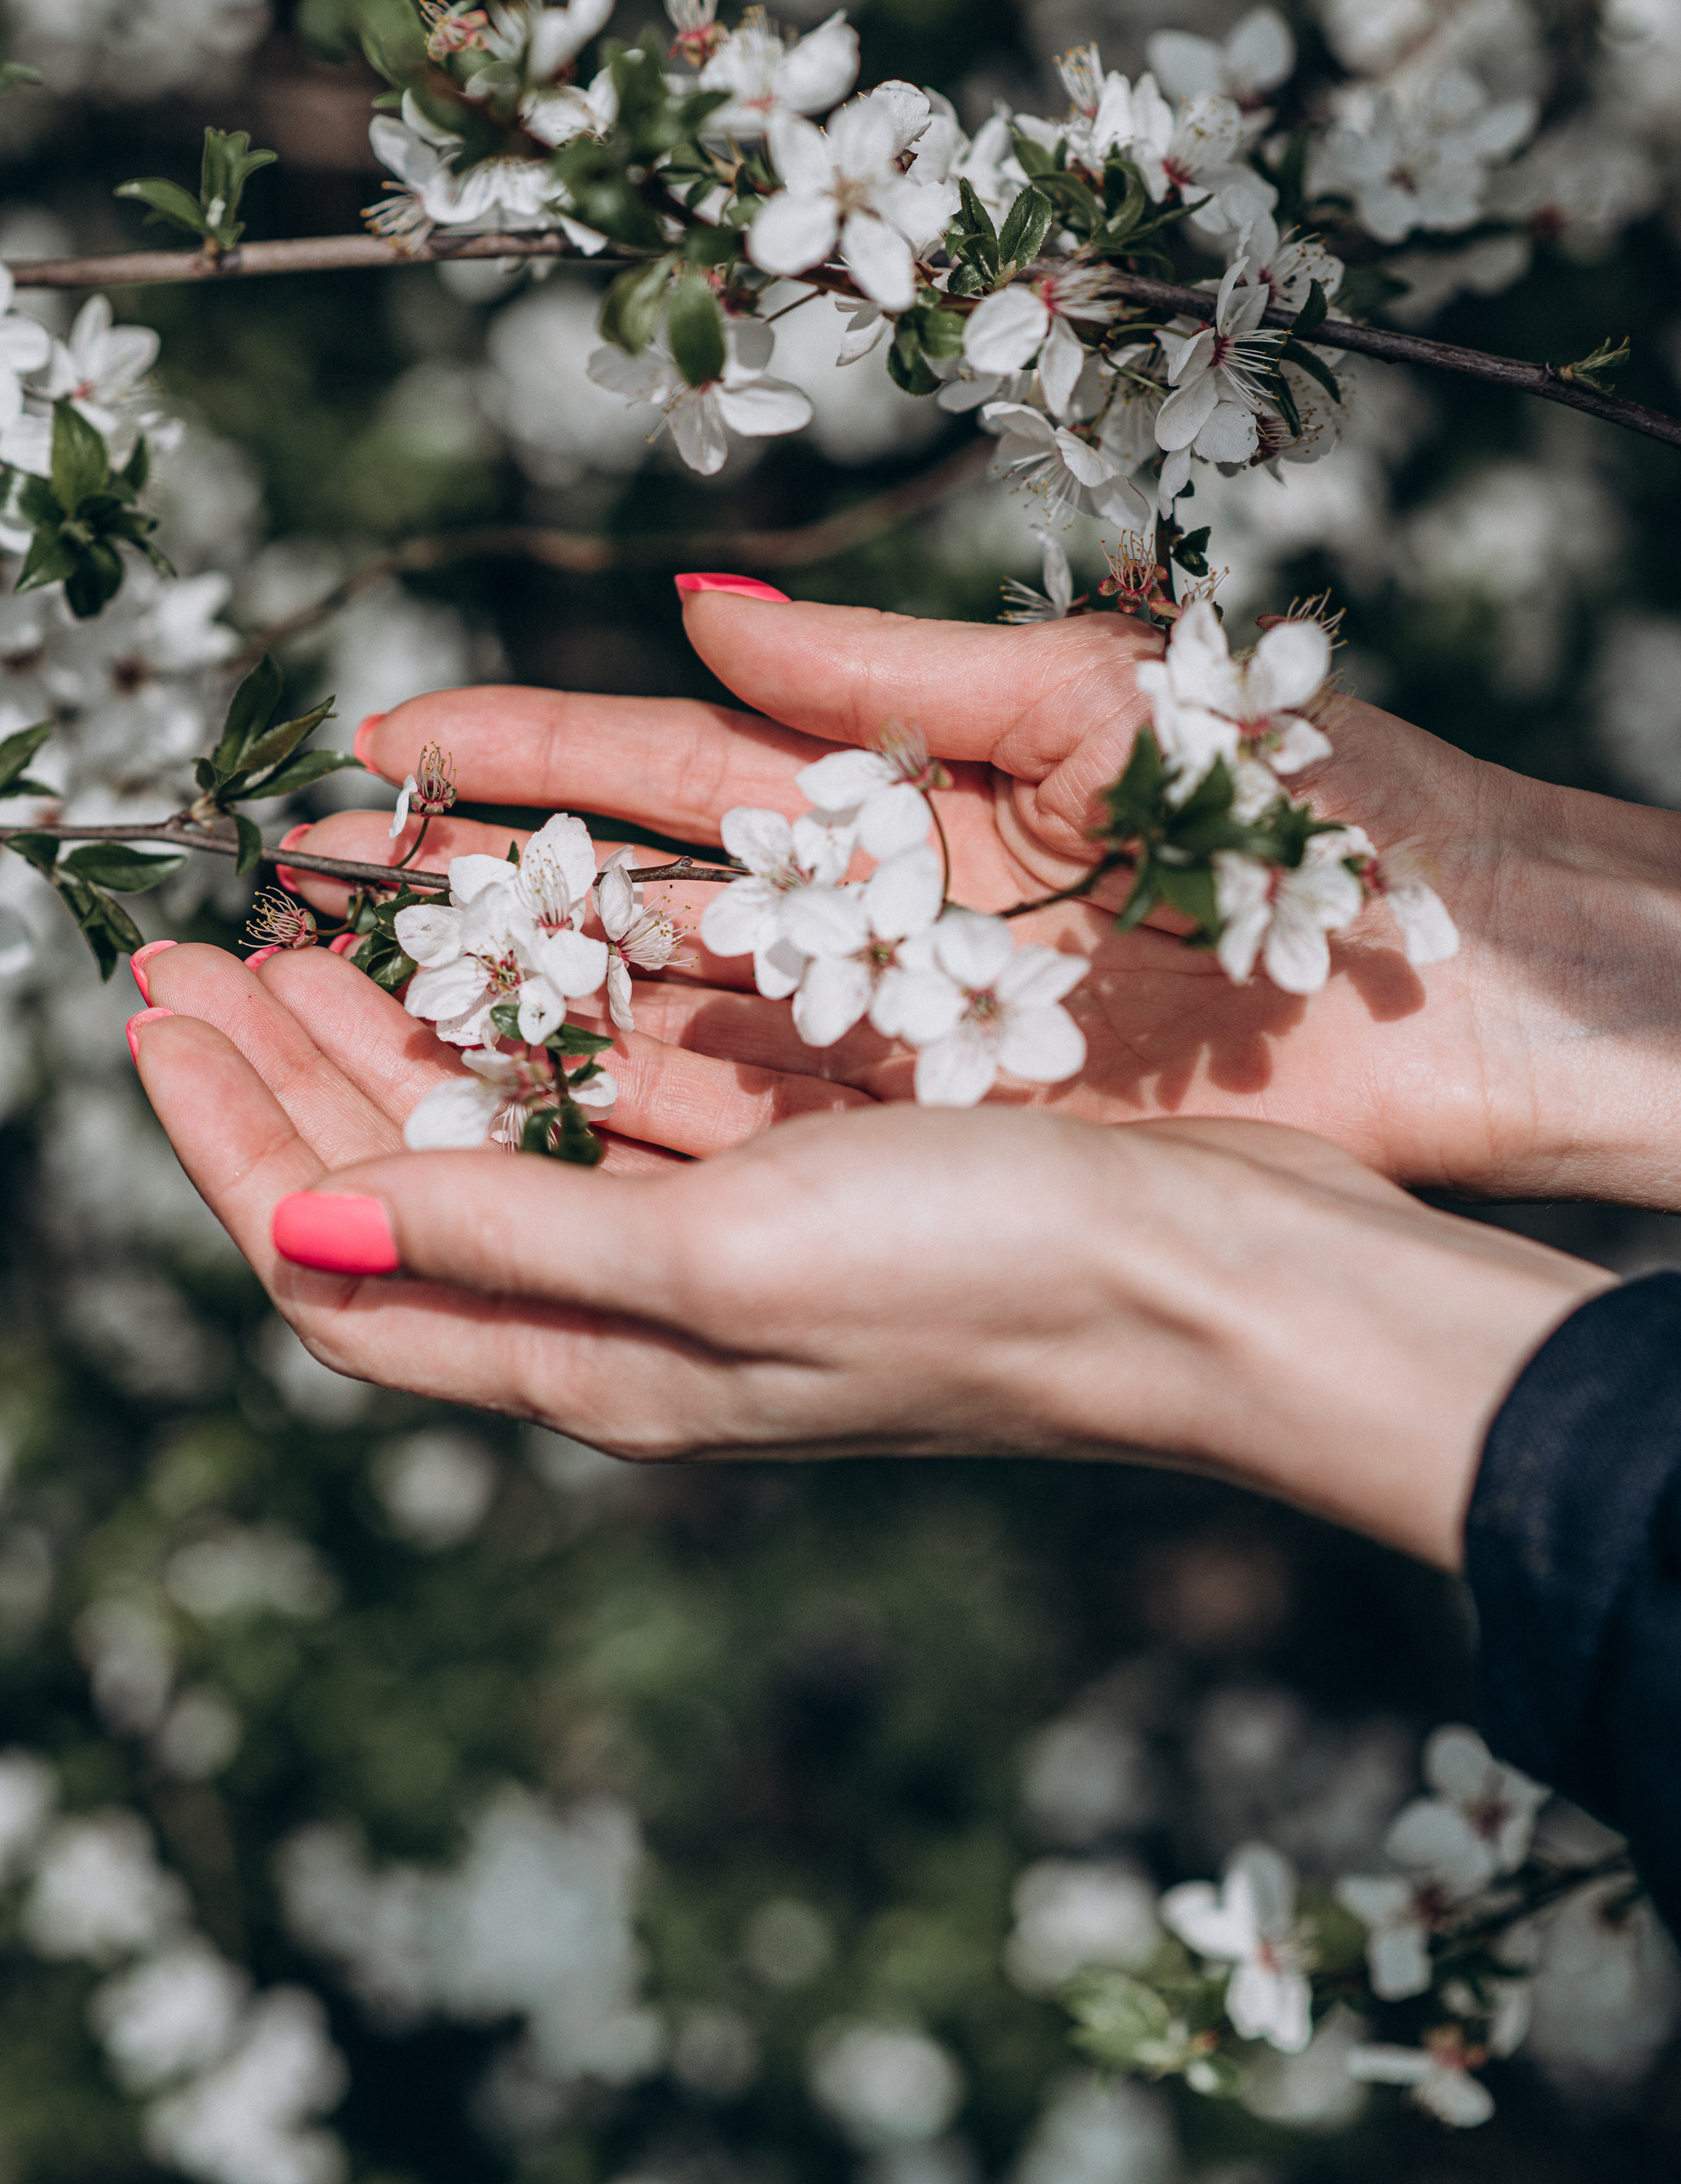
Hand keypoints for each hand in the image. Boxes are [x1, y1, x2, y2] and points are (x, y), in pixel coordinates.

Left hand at [129, 998, 1608, 1571]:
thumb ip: (510, 1239)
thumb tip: (295, 1222)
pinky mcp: (804, 1192)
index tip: (154, 1008)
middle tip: (200, 944)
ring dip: (399, 1041)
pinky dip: (542, 1033)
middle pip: (401, 1194)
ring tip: (319, 931)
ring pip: (502, 1142)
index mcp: (598, 1358)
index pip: (336, 1257)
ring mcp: (723, 1255)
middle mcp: (638, 1318)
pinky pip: (618, 1110)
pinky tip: (520, 959)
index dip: (228, 1140)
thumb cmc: (990, 1273)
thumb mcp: (724, 1261)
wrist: (1223, 1284)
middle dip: (285, 1075)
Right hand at [264, 588, 1680, 1204]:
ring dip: (504, 1022)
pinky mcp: (936, 1144)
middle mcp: (865, 917)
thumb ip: (890, 666)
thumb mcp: (1096, 703)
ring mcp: (888, 1039)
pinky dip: (627, 1136)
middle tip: (291, 894)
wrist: (1482, 986)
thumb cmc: (1314, 808)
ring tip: (338, 1010)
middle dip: (457, 899)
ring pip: (652, 1031)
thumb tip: (691, 600)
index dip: (516, 751)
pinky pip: (748, 1143)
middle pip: (621, 906)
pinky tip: (501, 1130)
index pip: (660, 763)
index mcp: (897, 786)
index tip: (375, 743)